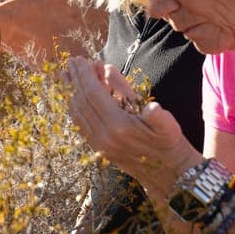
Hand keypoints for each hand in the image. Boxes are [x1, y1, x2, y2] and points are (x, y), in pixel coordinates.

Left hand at [65, 57, 198, 193]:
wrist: (168, 174)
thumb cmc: (169, 142)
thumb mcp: (167, 124)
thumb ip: (153, 111)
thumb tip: (132, 90)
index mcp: (120, 126)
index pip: (94, 93)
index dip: (85, 74)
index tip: (79, 59)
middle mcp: (105, 136)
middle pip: (82, 101)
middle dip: (75, 79)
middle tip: (69, 62)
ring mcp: (99, 144)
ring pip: (78, 113)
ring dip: (70, 92)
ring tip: (65, 75)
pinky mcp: (99, 149)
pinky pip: (80, 124)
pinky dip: (74, 108)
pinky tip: (72, 98)